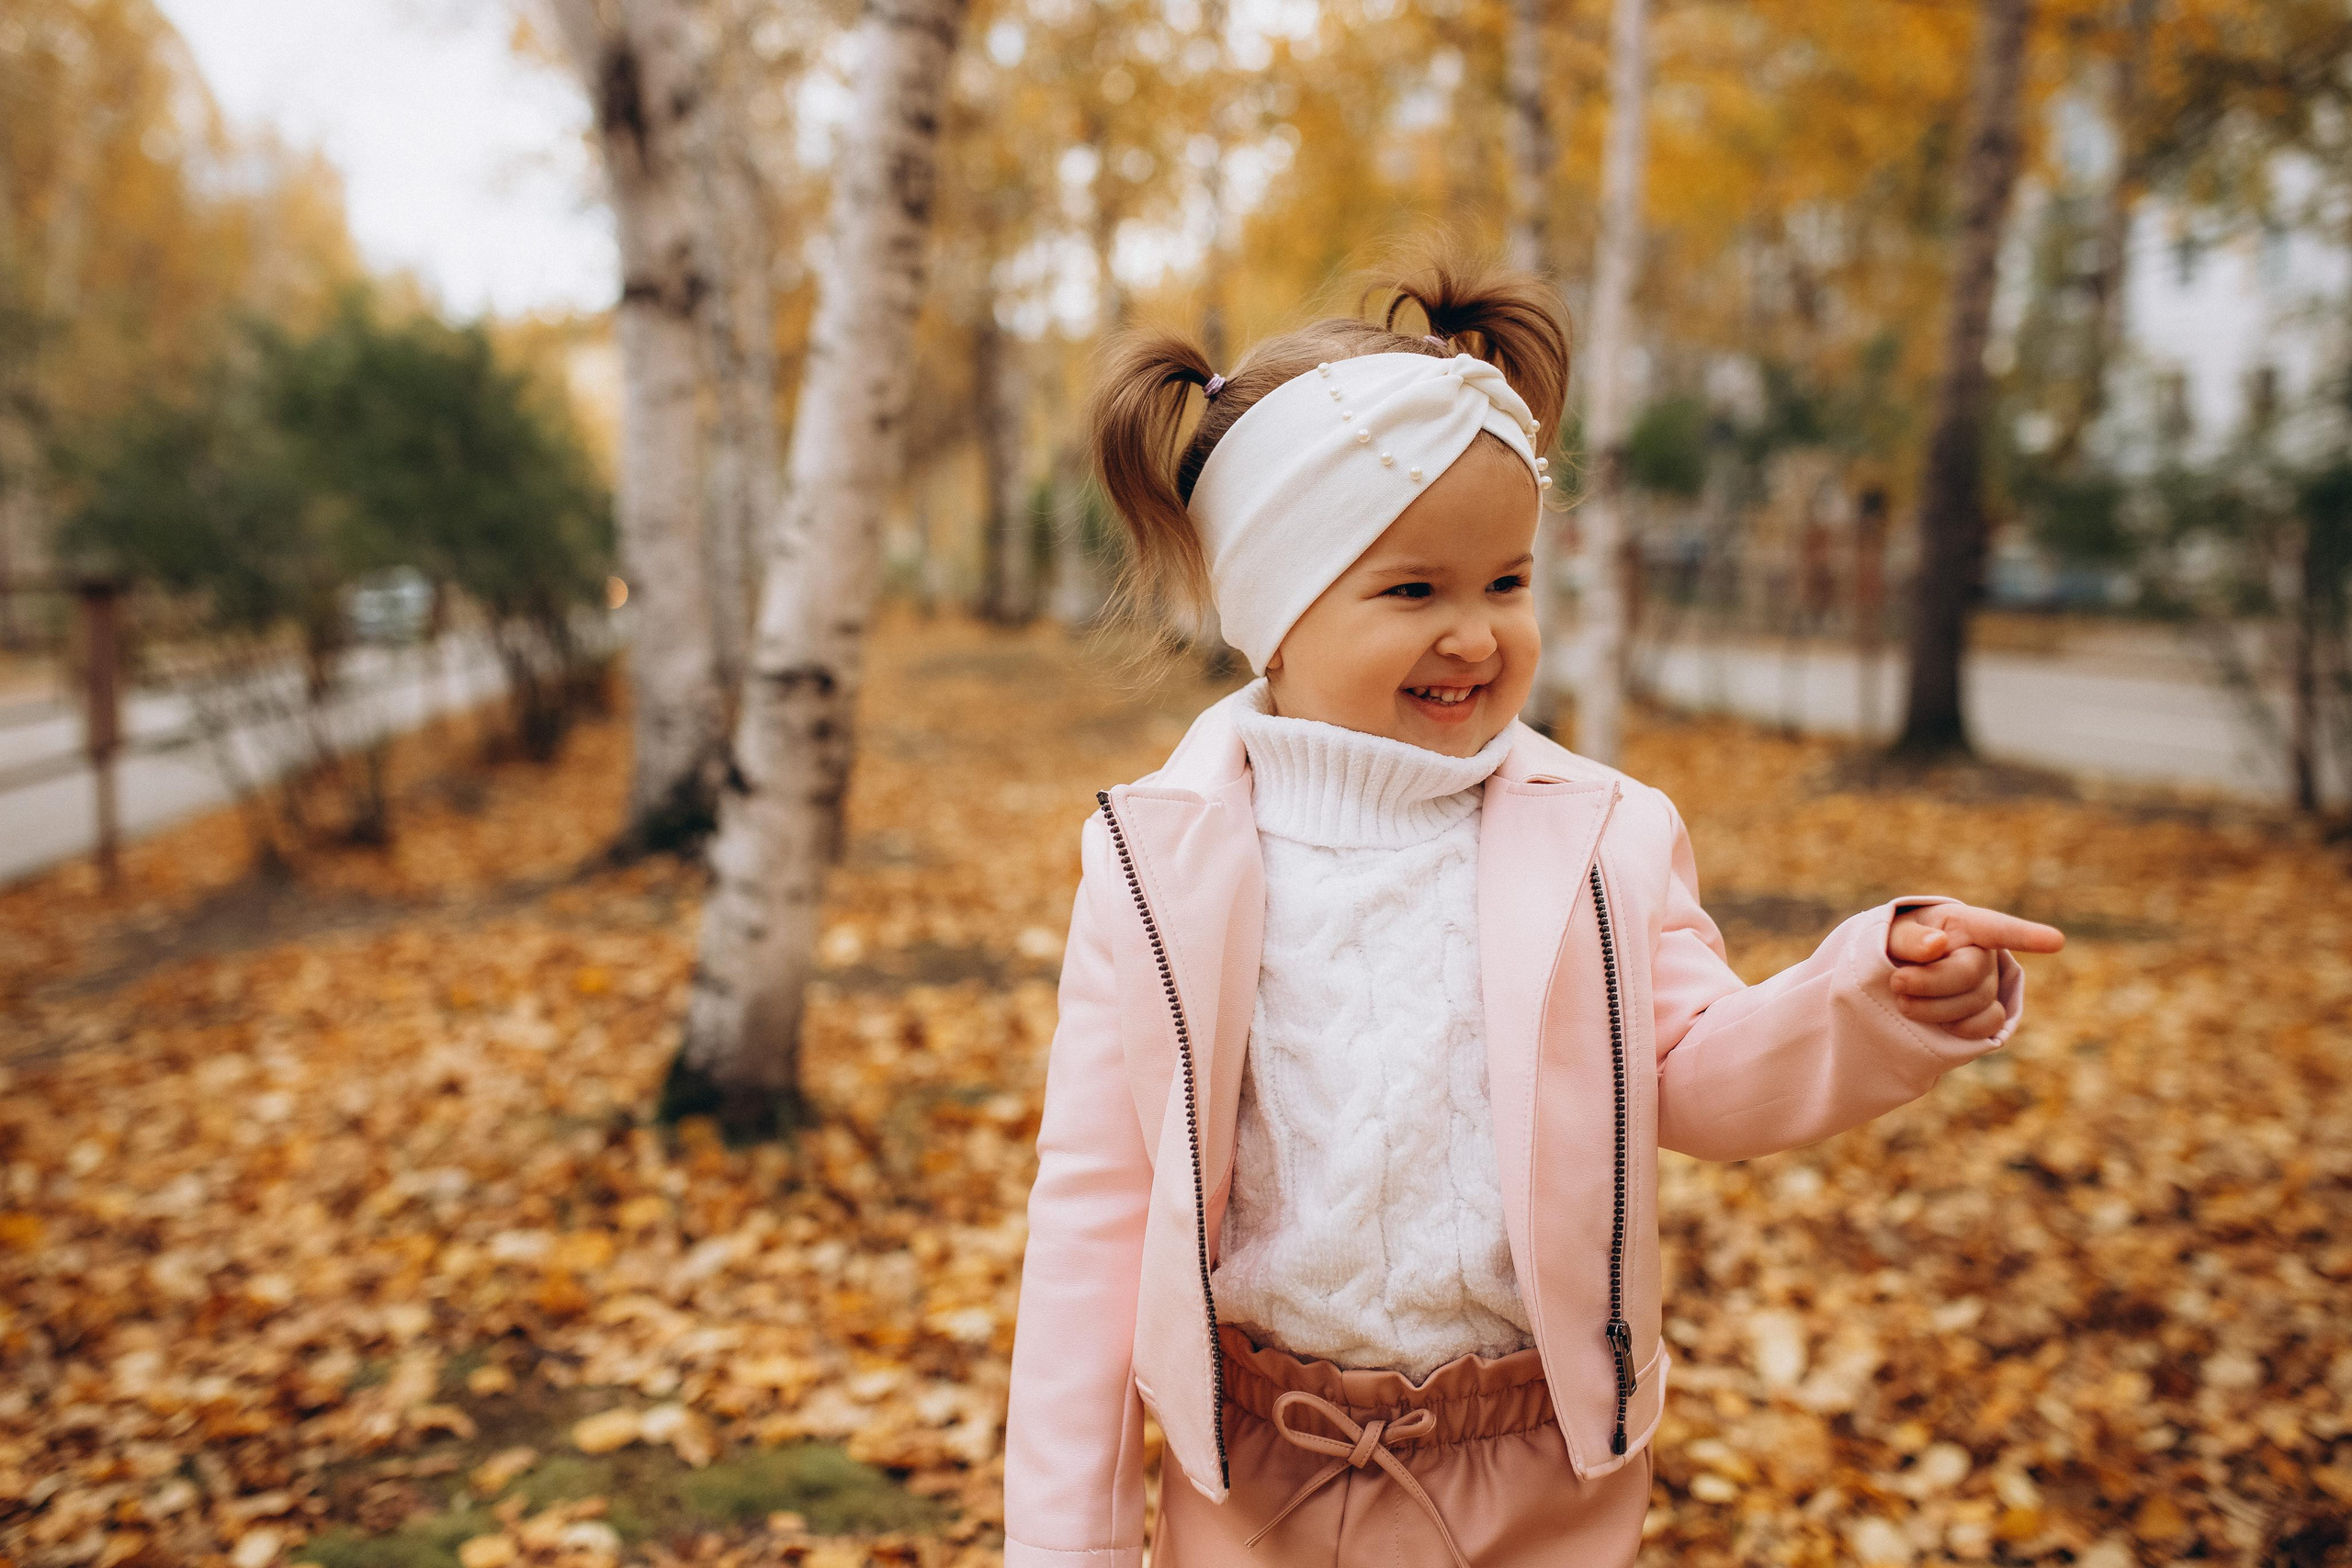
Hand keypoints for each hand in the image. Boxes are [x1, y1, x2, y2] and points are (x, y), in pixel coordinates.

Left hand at [1886, 903, 2065, 1039]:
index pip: (1997, 928)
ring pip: (1976, 1003)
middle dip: (1930, 982)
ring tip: (1903, 1000)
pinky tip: (1938, 1021)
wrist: (1898, 978)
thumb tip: (1936, 944)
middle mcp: (1986, 953)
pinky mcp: (1989, 1014)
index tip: (2055, 941)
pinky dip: (1959, 1027)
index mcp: (1966, 924)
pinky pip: (1987, 1025)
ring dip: (1934, 1008)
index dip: (2026, 935)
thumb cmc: (1899, 948)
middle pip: (1970, 973)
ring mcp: (1991, 985)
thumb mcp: (1894, 934)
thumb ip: (1909, 938)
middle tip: (1896, 981)